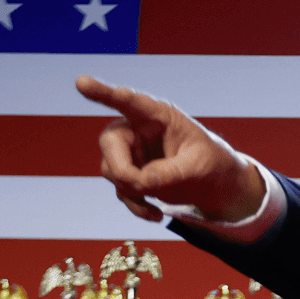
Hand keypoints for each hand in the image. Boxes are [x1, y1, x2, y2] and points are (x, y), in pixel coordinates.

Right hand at [75, 76, 266, 222]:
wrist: (218, 187)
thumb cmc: (213, 164)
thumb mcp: (201, 166)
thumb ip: (173, 171)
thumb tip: (142, 182)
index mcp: (159, 115)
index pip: (128, 101)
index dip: (103, 92)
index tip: (81, 82)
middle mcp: (139, 129)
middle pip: (110, 143)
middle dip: (121, 169)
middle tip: (139, 186)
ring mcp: (132, 153)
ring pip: (111, 170)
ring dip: (130, 191)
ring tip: (157, 208)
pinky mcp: (132, 174)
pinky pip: (121, 190)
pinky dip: (135, 205)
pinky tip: (155, 216)